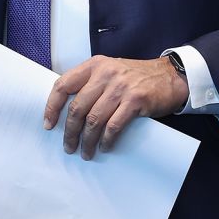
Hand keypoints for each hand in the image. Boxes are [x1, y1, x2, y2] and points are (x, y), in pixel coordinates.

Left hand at [43, 56, 189, 159]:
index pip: (63, 85)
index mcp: (94, 65)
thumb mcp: (109, 71)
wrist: (170, 76)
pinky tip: (104, 147)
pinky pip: (114, 126)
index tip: (48, 124)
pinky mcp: (136, 101)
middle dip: (70, 131)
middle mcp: (105, 74)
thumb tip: (67, 111)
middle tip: (68, 146)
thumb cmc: (136, 77)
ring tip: (85, 152)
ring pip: (94, 119)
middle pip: (77, 107)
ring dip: (87, 140)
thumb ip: (90, 84)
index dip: (52, 107)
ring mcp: (120, 87)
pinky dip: (106, 140)